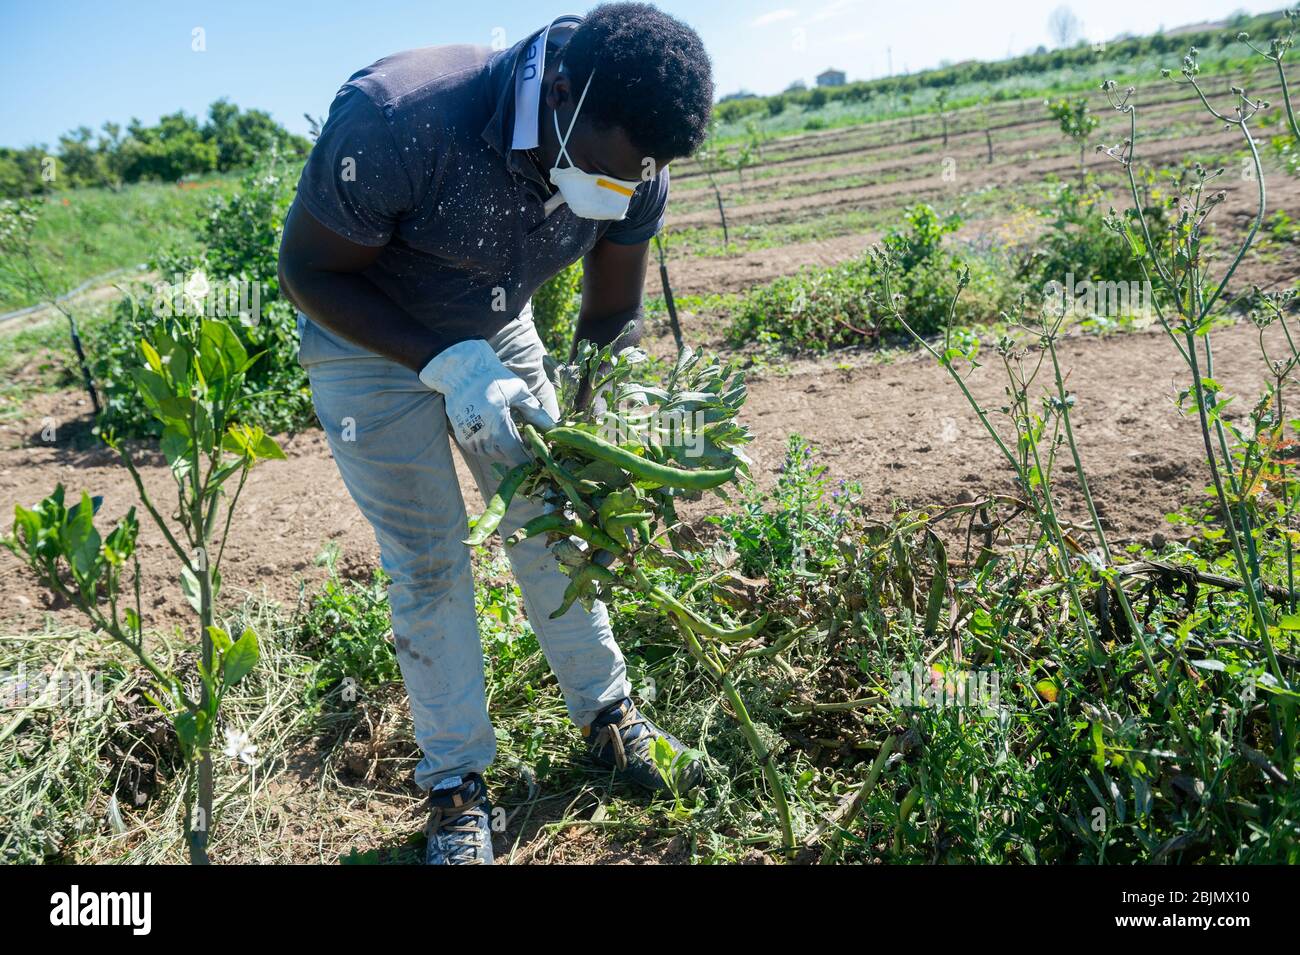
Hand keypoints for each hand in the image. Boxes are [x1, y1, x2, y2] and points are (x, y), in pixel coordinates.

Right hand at [419, 339, 554, 464]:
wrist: (463, 372)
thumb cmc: (494, 379)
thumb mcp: (519, 392)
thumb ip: (537, 413)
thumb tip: (555, 428)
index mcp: (498, 425)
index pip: (516, 455)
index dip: (529, 459)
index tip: (538, 456)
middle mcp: (482, 436)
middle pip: (507, 457)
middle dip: (519, 452)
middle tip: (528, 440)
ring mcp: (470, 439)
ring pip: (494, 455)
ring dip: (505, 449)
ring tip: (511, 432)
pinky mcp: (463, 438)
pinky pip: (482, 451)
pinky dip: (492, 446)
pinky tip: (496, 432)